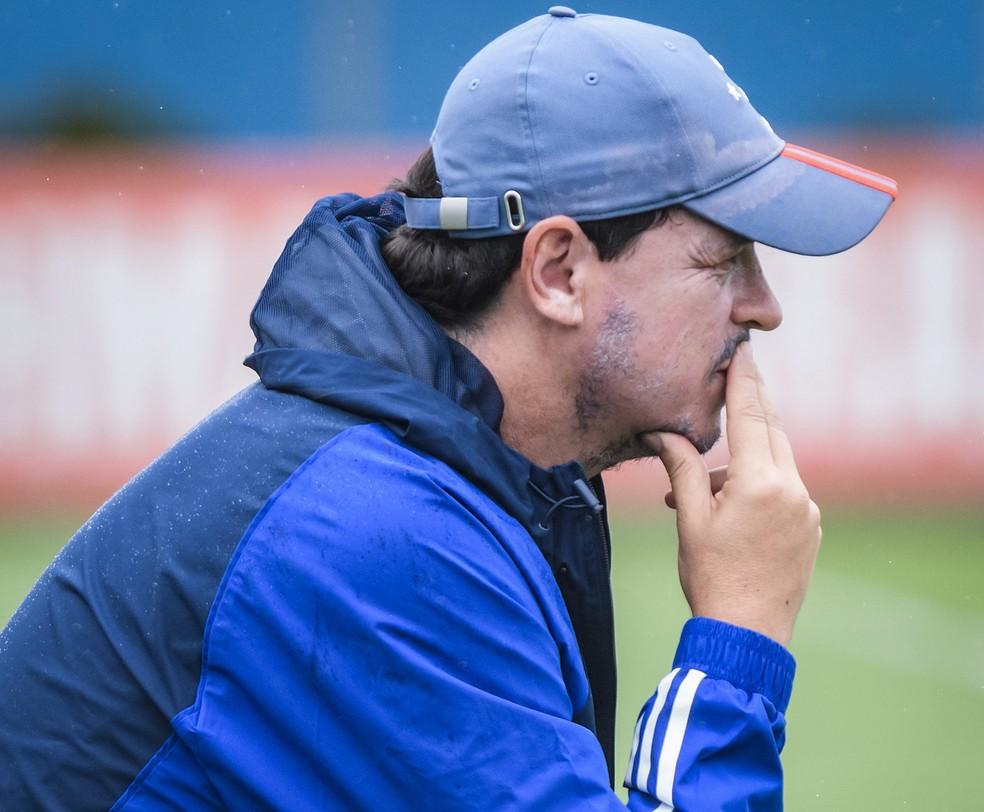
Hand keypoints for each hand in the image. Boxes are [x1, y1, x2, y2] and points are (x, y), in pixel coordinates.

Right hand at [643, 343, 820, 646]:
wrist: (747, 634)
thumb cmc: (711, 576)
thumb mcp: (689, 520)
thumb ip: (680, 469)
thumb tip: (661, 432)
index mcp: (760, 482)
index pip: (751, 414)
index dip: (743, 379)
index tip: (740, 349)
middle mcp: (793, 488)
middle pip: (771, 429)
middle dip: (751, 402)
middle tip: (736, 374)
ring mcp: (808, 508)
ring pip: (776, 460)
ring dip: (745, 455)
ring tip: (704, 485)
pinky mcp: (811, 526)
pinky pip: (786, 487)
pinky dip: (760, 481)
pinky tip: (731, 503)